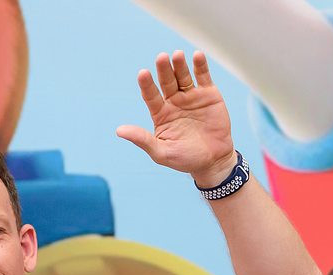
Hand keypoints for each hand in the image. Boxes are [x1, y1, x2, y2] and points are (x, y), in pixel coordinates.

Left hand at [117, 50, 235, 184]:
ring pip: (183, 76)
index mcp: (160, 113)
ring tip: (177, 55)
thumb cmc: (185, 159)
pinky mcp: (209, 94)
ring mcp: (191, 96)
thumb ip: (142, 140)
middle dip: (164, 70)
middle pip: (167, 82)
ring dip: (180, 65)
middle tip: (161, 58)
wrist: (213, 161)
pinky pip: (203, 77)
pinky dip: (200, 66)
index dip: (147, 84)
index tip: (143, 73)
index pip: (150, 95)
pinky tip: (197, 56)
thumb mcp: (161, 152)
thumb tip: (119, 131)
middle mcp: (174, 101)